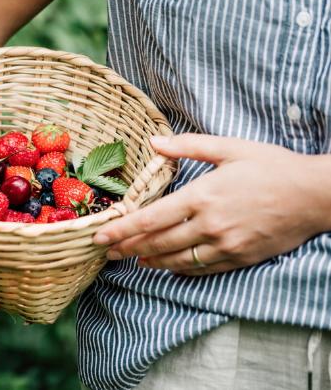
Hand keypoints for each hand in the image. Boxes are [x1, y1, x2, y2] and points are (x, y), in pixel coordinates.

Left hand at [93, 134, 330, 275]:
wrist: (315, 195)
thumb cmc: (272, 167)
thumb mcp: (229, 148)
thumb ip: (188, 147)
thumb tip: (153, 141)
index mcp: (202, 196)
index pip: (151, 218)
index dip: (122, 229)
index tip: (101, 236)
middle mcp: (209, 224)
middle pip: (158, 242)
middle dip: (127, 248)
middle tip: (105, 251)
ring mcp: (225, 244)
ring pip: (177, 259)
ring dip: (149, 261)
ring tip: (130, 259)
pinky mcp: (239, 257)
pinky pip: (201, 268)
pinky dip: (179, 269)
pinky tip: (165, 266)